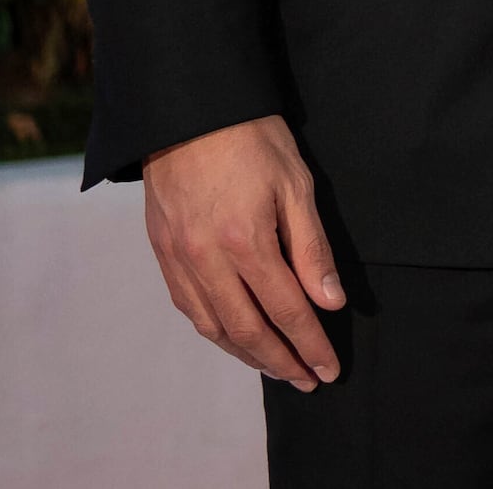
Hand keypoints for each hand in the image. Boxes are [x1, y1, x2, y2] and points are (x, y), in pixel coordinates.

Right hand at [142, 116, 344, 389]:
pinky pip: (189, 306)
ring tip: (277, 367)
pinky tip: (235, 337)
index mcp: (244, 242)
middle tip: (308, 381)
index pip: (287, 309)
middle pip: (248, 329)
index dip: (311, 343)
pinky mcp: (162, 252)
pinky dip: (216, 329)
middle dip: (282, 360)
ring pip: (214, 325)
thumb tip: (330, 302)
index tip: (330, 368)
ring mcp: (178, 258)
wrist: (186, 112)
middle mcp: (205, 259)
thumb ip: (312, 248)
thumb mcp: (296, 185)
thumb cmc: (251, 140)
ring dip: (247, 353)